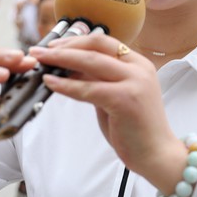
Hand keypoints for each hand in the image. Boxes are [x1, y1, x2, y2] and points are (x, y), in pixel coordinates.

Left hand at [29, 33, 185, 191]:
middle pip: (97, 45)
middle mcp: (139, 68)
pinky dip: (66, 85)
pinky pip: (89, 88)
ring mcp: (134, 82)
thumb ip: (98, 80)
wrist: (157, 155)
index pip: (104, 42)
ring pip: (91, 62)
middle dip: (65, 46)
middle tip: (40, 51)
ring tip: (40, 62)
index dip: (76, 41)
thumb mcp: (116, 96)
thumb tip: (69, 68)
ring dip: (61, 59)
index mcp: (139, 64)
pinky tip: (51, 83)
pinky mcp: (126, 99)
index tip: (54, 46)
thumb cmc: (135, 129)